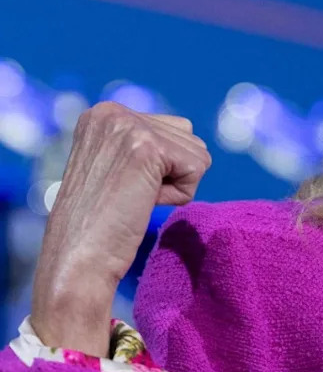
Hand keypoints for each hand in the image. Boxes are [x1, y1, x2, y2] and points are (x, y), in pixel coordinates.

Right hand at [31, 101, 210, 355]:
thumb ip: (144, 140)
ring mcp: (129, 126)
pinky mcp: (148, 147)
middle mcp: (112, 112)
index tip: (122, 187)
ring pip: (197, 153)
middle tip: (128, 196)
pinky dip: (179, 195)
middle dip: (170, 175)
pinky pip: (197, 168)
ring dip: (175, 185)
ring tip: (134, 199)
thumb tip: (185, 127)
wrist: (77, 259)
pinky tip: (143, 203)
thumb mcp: (115, 165)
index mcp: (103, 113)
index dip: (158, 169)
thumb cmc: (99, 223)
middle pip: (189, 137)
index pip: (172, 130)